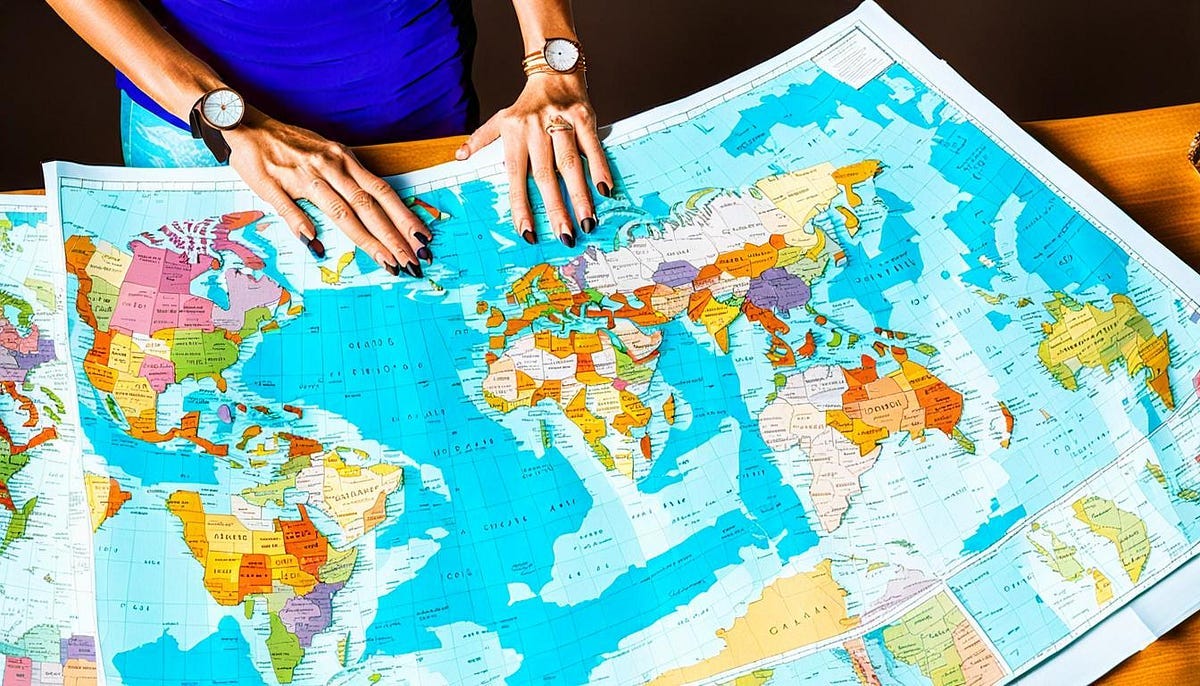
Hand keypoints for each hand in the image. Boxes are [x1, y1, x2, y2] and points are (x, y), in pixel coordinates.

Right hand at [225, 108, 431, 277]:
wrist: (248, 125)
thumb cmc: (291, 144)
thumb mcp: (327, 156)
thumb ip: (347, 184)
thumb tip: (370, 213)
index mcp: (345, 162)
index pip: (382, 193)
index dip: (404, 216)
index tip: (422, 238)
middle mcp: (331, 167)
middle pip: (369, 206)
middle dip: (394, 235)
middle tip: (413, 259)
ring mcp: (305, 175)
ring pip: (342, 209)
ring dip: (367, 238)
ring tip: (386, 260)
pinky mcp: (274, 182)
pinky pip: (289, 206)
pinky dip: (302, 222)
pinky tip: (315, 243)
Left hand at [457, 72, 613, 246]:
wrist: (553, 69)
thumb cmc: (527, 105)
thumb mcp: (501, 119)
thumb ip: (481, 139)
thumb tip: (459, 157)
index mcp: (514, 135)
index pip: (516, 179)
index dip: (521, 208)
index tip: (527, 234)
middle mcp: (536, 130)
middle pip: (546, 177)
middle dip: (556, 210)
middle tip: (565, 237)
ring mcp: (561, 122)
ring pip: (571, 165)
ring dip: (580, 196)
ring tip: (587, 222)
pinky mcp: (584, 117)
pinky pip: (593, 147)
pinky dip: (600, 169)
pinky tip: (605, 191)